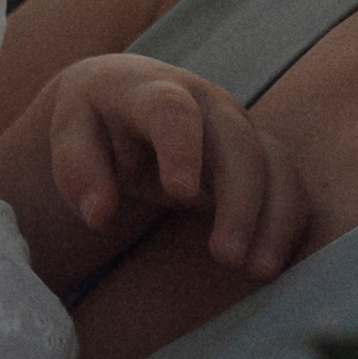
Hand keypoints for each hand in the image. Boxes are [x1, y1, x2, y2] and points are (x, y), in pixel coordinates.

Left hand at [43, 57, 308, 275]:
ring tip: (259, 269)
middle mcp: (204, 101)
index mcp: (149, 89)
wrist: (128, 97)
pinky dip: (288, 219)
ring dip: (275, 215)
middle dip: (240, 197)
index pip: (172, 110)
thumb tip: (99, 213)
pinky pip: (287, 179)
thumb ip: (77, 168)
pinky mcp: (257, 150)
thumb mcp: (70, 134)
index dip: (181, 147)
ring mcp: (237, 124)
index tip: (181, 194)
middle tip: (228, 256)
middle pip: (238, 140)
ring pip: (273, 160)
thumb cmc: (95, 121)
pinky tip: (273, 259)